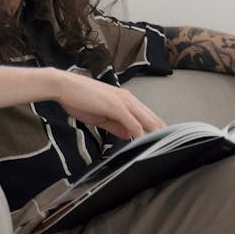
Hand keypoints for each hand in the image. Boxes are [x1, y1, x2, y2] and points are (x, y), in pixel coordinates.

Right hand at [49, 68, 165, 139]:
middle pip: (152, 118)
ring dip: (154, 133)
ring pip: (146, 119)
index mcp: (124, 100)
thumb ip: (116, 126)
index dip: (156, 129)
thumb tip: (130, 135)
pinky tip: (143, 141)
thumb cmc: (79, 99)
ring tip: (163, 146)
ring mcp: (122, 101)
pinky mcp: (115, 105)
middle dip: (161, 132)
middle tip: (170, 147)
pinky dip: (139, 132)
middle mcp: (127, 98)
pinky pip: (132, 121)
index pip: (147, 117)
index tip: (163, 142)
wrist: (64, 86)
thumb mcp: (100, 117)